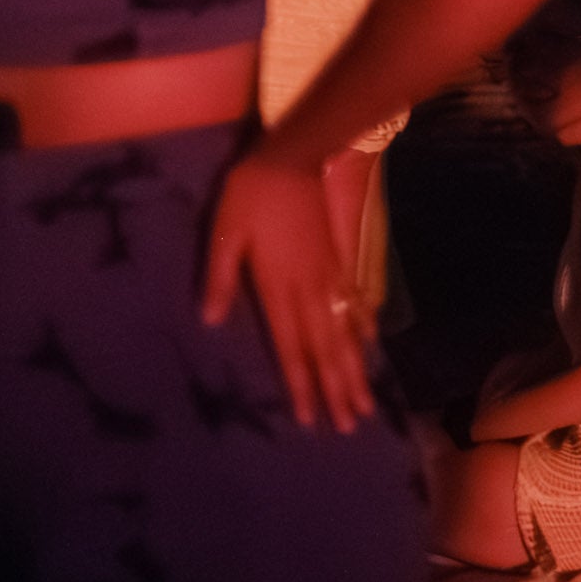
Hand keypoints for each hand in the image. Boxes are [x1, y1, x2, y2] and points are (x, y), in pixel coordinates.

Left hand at [199, 154, 370, 431]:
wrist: (295, 157)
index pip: (291, 344)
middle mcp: (309, 287)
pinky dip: (361, 329)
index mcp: (278, 285)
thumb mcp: (224, 231)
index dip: (300, 382)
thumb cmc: (251, 194)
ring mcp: (329, 275)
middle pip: (326, 347)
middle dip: (337, 388)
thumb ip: (220, 276)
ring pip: (345, 331)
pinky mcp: (338, 262)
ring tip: (364, 399)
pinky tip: (368, 346)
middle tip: (350, 424)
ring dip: (354, 368)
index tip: (309, 418)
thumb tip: (212, 320)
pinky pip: (353, 303)